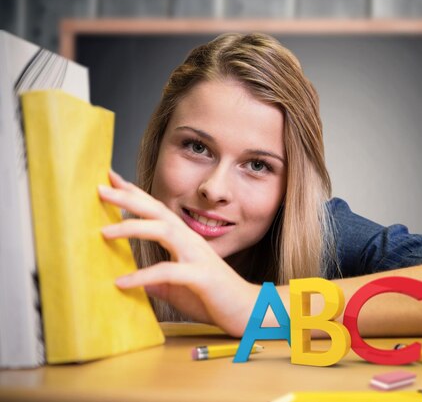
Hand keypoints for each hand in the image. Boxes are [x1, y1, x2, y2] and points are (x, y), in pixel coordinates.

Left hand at [98, 169, 258, 336]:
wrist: (249, 311)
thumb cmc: (215, 298)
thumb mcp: (179, 288)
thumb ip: (159, 282)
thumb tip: (135, 283)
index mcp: (185, 240)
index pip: (158, 210)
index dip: (135, 194)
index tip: (111, 180)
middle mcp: (191, 241)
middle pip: (158, 211)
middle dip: (129, 198)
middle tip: (100, 188)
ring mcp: (197, 257)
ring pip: (164, 231)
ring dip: (133, 228)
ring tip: (104, 231)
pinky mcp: (201, 276)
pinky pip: (168, 272)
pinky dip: (143, 276)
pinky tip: (122, 283)